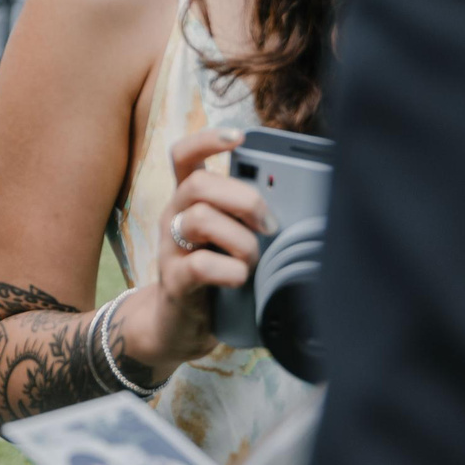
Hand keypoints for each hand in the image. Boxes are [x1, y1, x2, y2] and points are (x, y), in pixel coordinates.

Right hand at [120, 129, 269, 370]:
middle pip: (199, 184)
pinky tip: (241, 280)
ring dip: (240, 239)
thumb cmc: (215, 278)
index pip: (184, 155)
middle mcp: (174, 217)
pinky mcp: (175, 281)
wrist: (177, 327)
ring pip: (200, 219)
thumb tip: (293, 208)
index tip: (239, 136)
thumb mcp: (229, 239)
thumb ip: (247, 219)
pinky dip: (231, 271)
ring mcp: (171, 249)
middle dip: (243, 199)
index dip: (208, 140)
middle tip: (268, 225)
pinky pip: (201, 265)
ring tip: (253, 260)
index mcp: (188, 201)